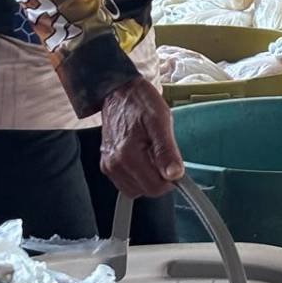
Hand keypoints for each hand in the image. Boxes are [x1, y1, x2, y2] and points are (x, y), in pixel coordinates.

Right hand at [98, 77, 184, 197]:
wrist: (118, 92)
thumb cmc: (140, 102)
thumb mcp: (161, 120)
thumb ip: (166, 150)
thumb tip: (174, 174)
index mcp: (128, 155)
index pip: (155, 187)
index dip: (170, 179)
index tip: (174, 164)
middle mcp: (114, 164)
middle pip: (146, 190)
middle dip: (159, 177)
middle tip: (162, 154)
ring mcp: (109, 166)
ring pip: (136, 189)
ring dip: (148, 177)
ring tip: (150, 152)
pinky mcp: (107, 165)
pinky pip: (127, 182)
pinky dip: (138, 175)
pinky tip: (142, 157)